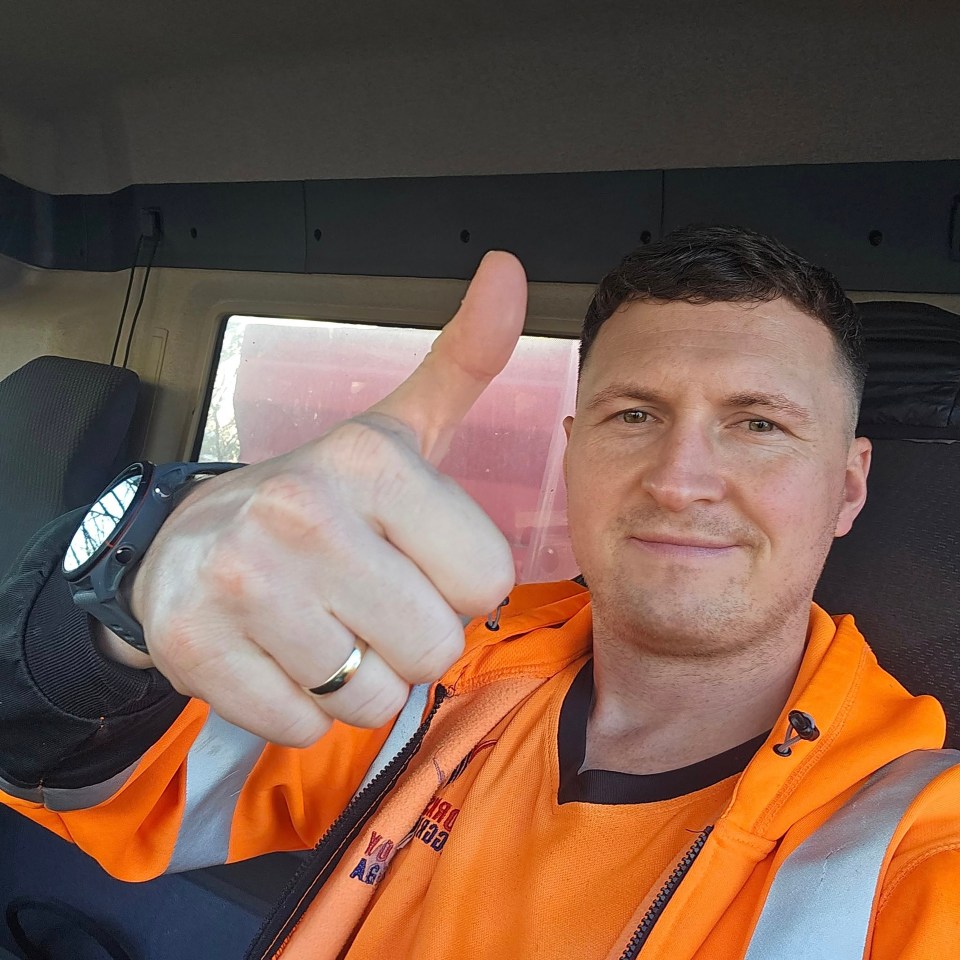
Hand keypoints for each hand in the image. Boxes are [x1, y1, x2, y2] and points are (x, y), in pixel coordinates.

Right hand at [119, 252, 525, 745]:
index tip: (412, 561)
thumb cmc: (324, 498)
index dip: (455, 587)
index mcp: (373, 460)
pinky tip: (276, 656)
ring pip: (370, 698)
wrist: (191, 539)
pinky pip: (303, 725)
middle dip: (407, 640)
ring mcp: (240, 581)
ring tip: (321, 628)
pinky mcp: (190, 645)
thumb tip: (507, 268)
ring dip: (355, 679)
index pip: (486, 583)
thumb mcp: (399, 428)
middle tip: (363, 601)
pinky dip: (300, 708)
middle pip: (432, 646)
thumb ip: (464, 359)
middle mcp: (302, 511)